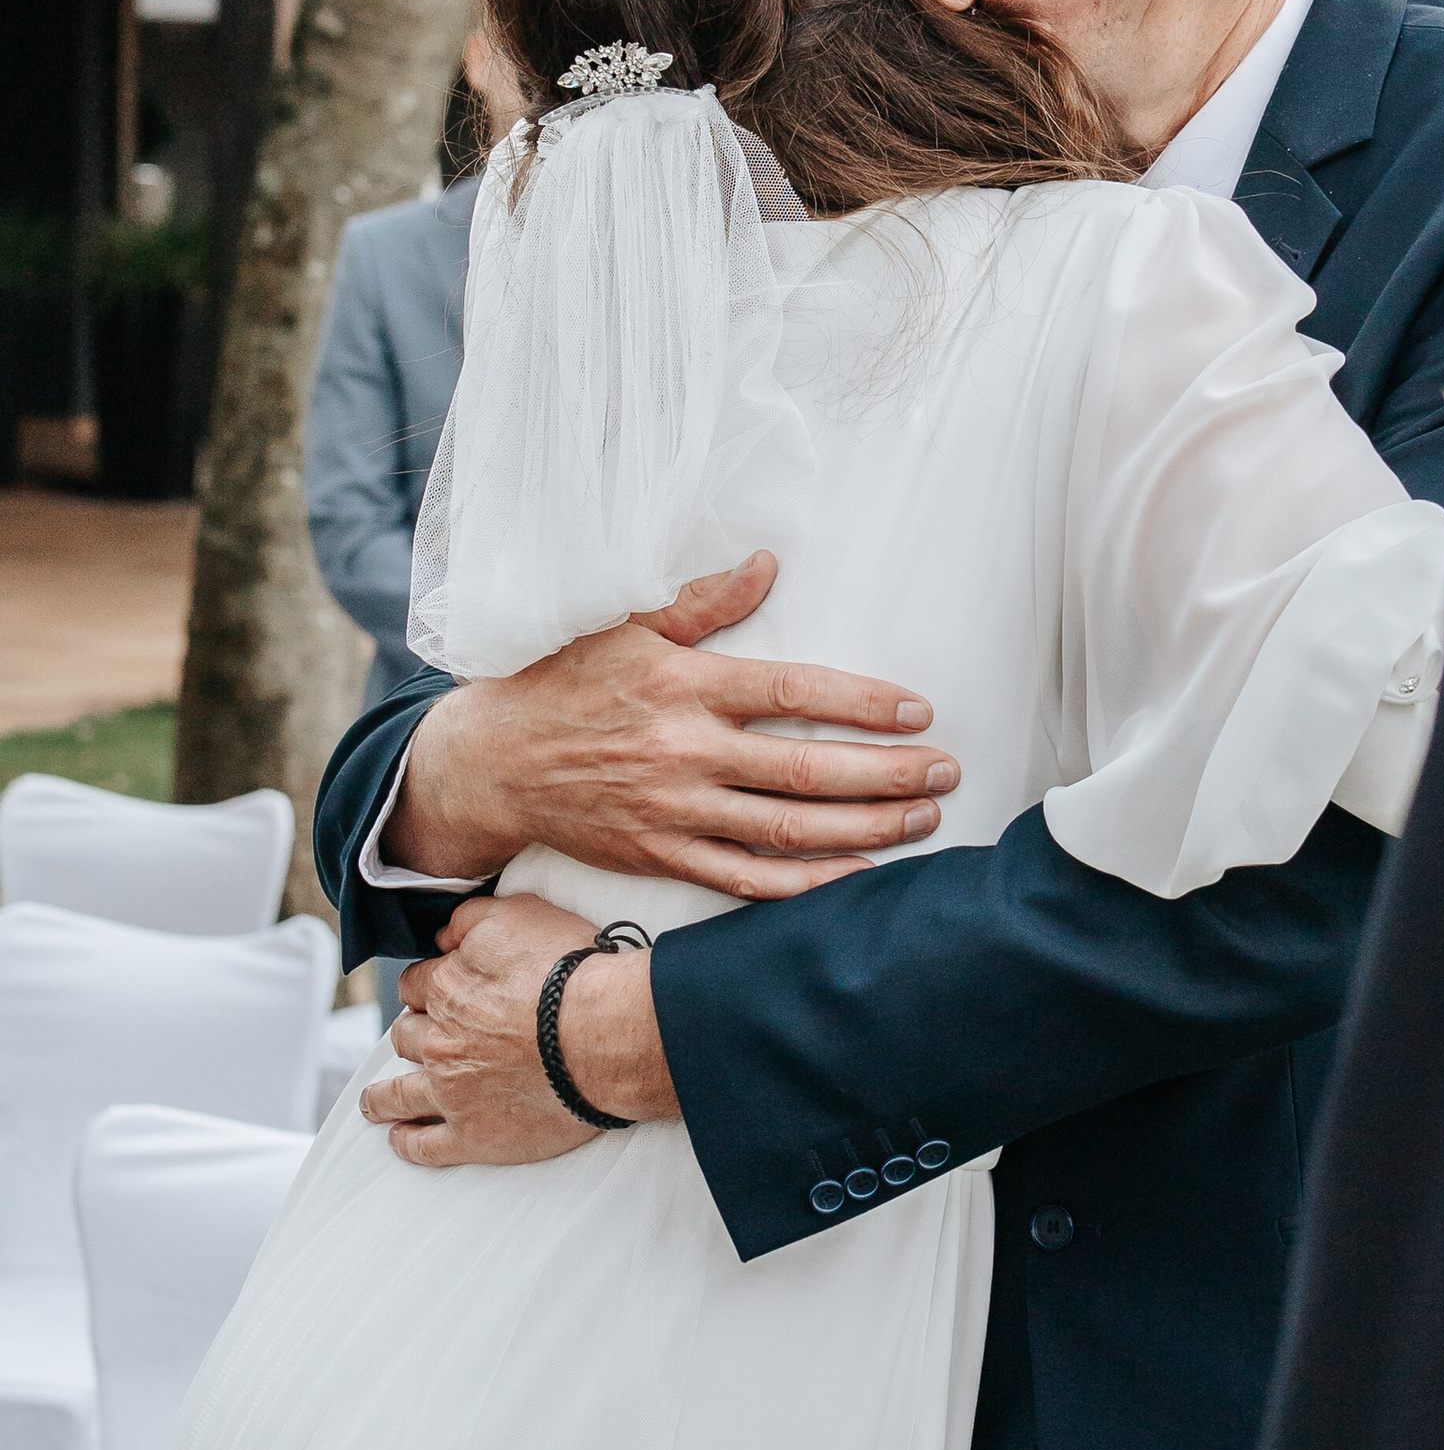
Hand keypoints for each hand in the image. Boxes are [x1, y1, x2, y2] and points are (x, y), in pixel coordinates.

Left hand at [361, 897, 678, 1167]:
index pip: (415, 985)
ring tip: (376, 1102)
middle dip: (410, 1036)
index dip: (425, 987)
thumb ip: (469, 919)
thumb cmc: (571, 972)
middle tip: (422, 1041)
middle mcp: (440, 1042)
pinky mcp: (474, 1136)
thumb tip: (443, 935)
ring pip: (398, 1096)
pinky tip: (401, 1138)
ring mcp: (452, 1093)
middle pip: (405, 1037)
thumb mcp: (518, 914)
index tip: (434, 994)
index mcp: (446, 988)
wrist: (606, 1034)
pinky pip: (425, 1146)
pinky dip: (407, 1143)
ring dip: (382, 1097)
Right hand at [387, 554, 960, 898]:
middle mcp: (684, 752)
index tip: (918, 711)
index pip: (793, 693)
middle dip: (886, 775)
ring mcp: (674, 811)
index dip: (863, 704)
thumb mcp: (626, 626)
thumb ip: (704, 602)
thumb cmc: (563, 682)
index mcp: (684, 685)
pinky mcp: (661, 856)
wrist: (491, 762)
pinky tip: (855, 875)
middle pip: (806, 770)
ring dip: (863, 829)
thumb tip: (768, 564)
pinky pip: (745, 879)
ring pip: (786, 831)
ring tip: (921, 819)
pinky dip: (804, 884)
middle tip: (945, 773)